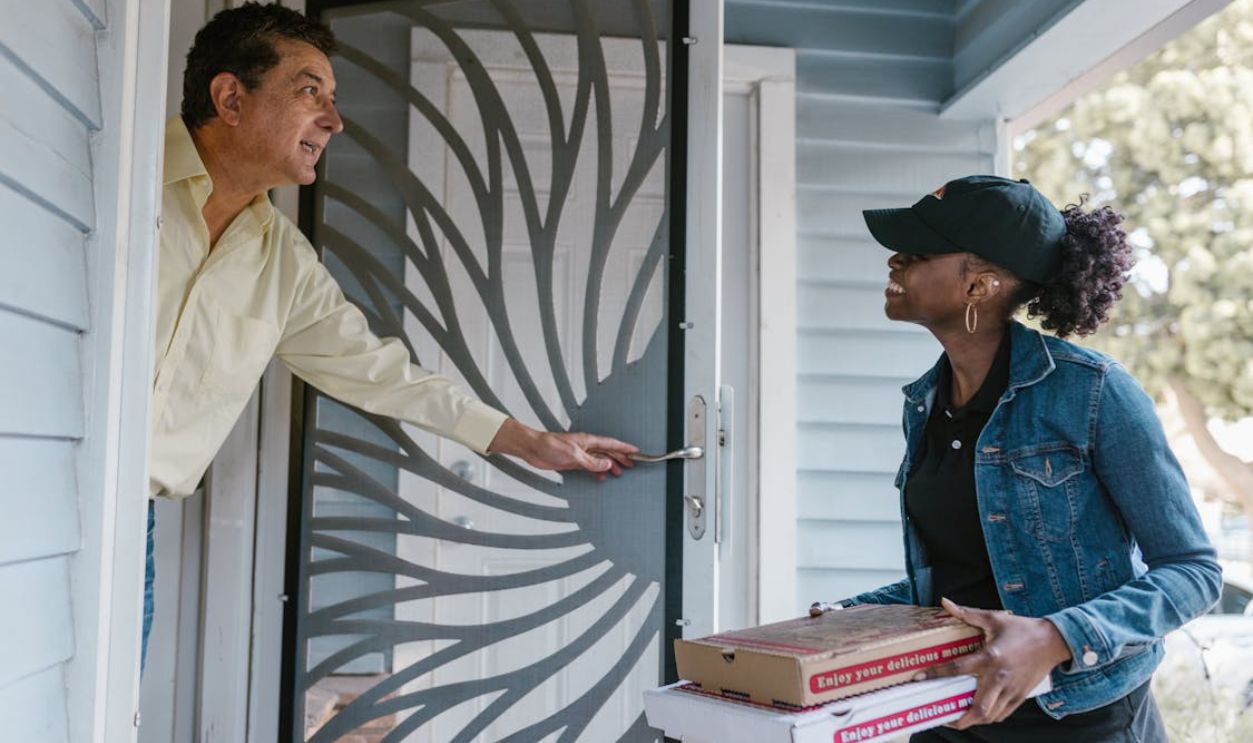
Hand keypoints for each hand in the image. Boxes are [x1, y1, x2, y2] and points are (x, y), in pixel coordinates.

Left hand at [487, 418, 637, 478]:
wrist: (532, 448)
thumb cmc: (549, 445)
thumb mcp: (573, 455)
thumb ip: (591, 461)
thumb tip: (607, 464)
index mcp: (588, 441)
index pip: (611, 444)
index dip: (624, 448)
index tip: (635, 451)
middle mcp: (585, 446)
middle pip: (608, 452)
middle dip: (621, 457)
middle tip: (632, 464)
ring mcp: (579, 454)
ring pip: (600, 459)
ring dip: (610, 465)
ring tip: (620, 472)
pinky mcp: (572, 461)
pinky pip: (590, 466)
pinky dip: (598, 471)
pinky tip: (601, 476)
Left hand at [915, 597, 1071, 729]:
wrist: (1053, 641)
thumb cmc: (1022, 629)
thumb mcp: (994, 618)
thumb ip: (967, 614)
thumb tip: (945, 602)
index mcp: (990, 657)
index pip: (957, 669)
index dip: (936, 673)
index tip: (919, 678)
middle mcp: (999, 677)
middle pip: (979, 708)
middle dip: (959, 718)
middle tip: (942, 718)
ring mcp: (1011, 690)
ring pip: (991, 715)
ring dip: (973, 720)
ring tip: (957, 718)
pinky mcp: (1020, 696)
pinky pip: (1002, 714)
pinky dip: (989, 717)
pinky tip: (978, 713)